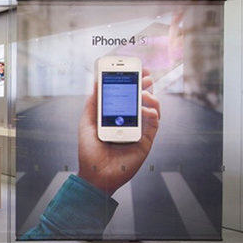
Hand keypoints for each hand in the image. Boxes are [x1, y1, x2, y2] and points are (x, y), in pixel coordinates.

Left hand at [76, 71, 160, 195]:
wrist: (95, 174)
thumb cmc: (89, 150)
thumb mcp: (87, 122)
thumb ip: (93, 103)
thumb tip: (95, 82)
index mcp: (116, 115)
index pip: (127, 95)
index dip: (133, 82)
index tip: (136, 69)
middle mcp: (129, 121)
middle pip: (142, 99)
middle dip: (145, 85)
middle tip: (146, 75)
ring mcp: (139, 131)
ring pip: (152, 110)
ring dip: (151, 98)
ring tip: (144, 93)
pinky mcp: (146, 142)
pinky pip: (154, 125)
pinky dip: (153, 114)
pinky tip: (146, 109)